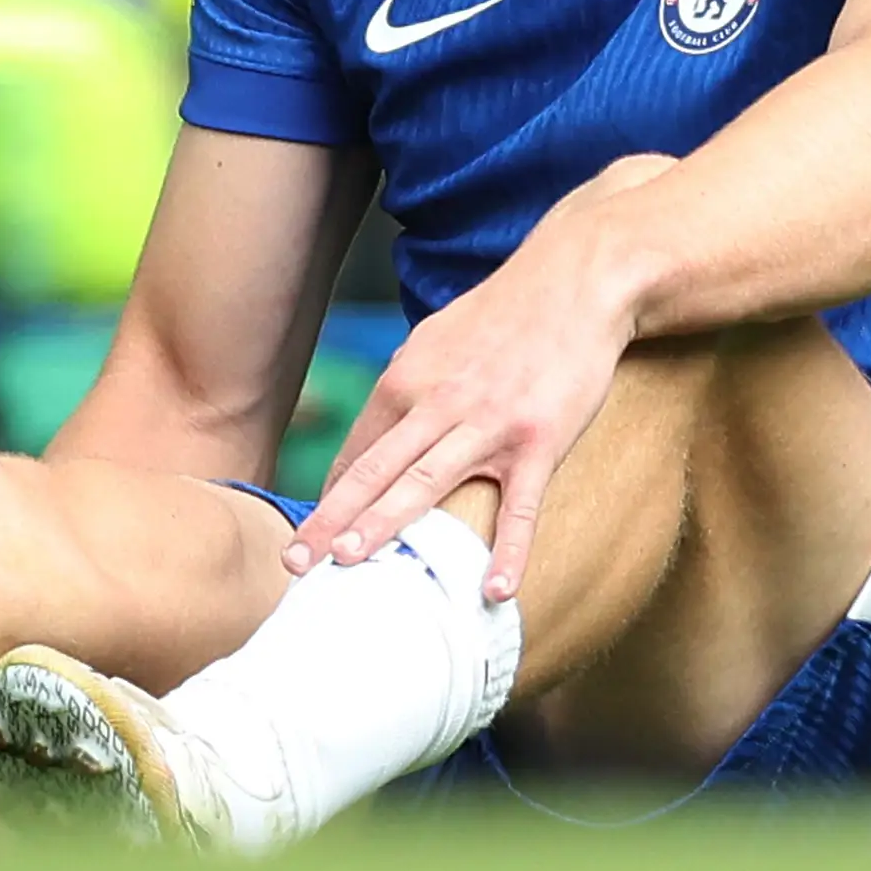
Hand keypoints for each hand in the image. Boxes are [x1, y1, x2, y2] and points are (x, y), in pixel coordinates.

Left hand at [291, 154, 675, 600]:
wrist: (576, 280)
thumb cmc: (505, 313)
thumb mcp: (438, 338)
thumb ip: (408, 384)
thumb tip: (380, 427)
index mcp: (408, 378)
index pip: (358, 450)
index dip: (331, 498)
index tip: (310, 538)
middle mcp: (439, 402)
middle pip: (375, 469)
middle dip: (331, 519)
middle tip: (294, 564)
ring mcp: (489, 422)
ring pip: (427, 482)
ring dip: (385, 523)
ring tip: (351, 563)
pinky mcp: (540, 438)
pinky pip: (521, 504)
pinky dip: (509, 550)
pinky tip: (495, 590)